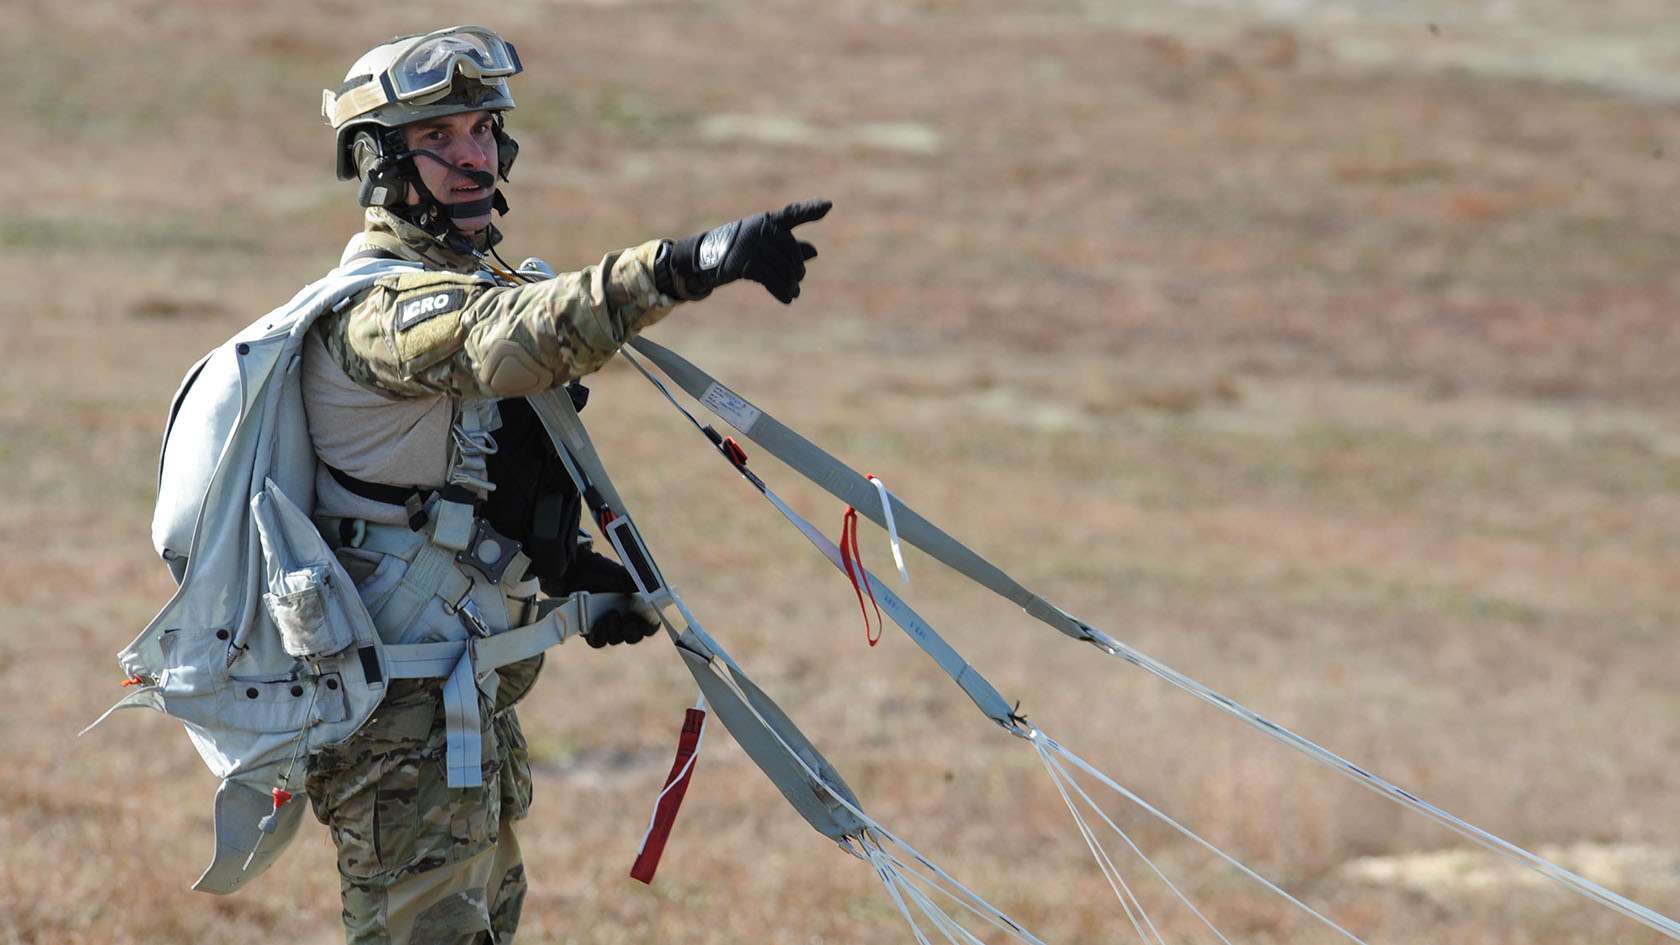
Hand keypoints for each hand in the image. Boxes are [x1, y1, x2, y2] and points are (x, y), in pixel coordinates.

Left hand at [549, 549, 660, 646]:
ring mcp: (606, 625)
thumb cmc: (601, 570)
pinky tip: (598, 623)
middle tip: (629, 624)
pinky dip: (600, 635)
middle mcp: (623, 618)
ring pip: (616, 639)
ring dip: (616, 631)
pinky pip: (597, 641)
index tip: (648, 622)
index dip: (651, 625)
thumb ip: (638, 587)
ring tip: (610, 615)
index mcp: (636, 605)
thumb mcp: (623, 576)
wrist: (575, 569)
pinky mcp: (589, 629)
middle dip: (634, 632)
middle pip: (634, 636)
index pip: (649, 622)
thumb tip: (651, 595)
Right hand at [661, 198, 831, 303]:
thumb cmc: (739, 250)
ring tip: (794, 293)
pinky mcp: (743, 262)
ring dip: (790, 283)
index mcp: (767, 220)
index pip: (792, 214)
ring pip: (782, 267)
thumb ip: (790, 247)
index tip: (828, 206)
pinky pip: (770, 278)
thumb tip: (814, 252)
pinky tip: (787, 299)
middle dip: (797, 268)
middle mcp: (760, 228)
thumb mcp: (764, 246)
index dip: (810, 210)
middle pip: (790, 250)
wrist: (704, 258)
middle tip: (798, 281)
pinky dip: (781, 290)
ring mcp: (751, 244)